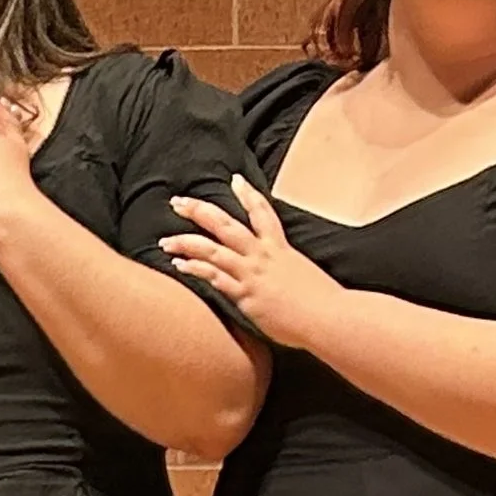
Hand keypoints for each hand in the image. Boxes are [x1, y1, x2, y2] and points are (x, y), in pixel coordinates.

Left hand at [163, 176, 347, 352]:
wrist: (330, 316)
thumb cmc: (324, 304)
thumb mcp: (304, 278)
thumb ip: (288, 273)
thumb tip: (282, 280)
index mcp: (281, 249)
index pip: (263, 213)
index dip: (248, 195)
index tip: (235, 179)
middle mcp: (264, 256)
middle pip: (227, 224)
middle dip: (200, 211)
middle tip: (178, 202)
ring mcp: (253, 273)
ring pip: (214, 249)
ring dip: (187, 242)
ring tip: (165, 241)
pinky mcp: (246, 294)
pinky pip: (215, 277)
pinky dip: (196, 269)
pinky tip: (179, 265)